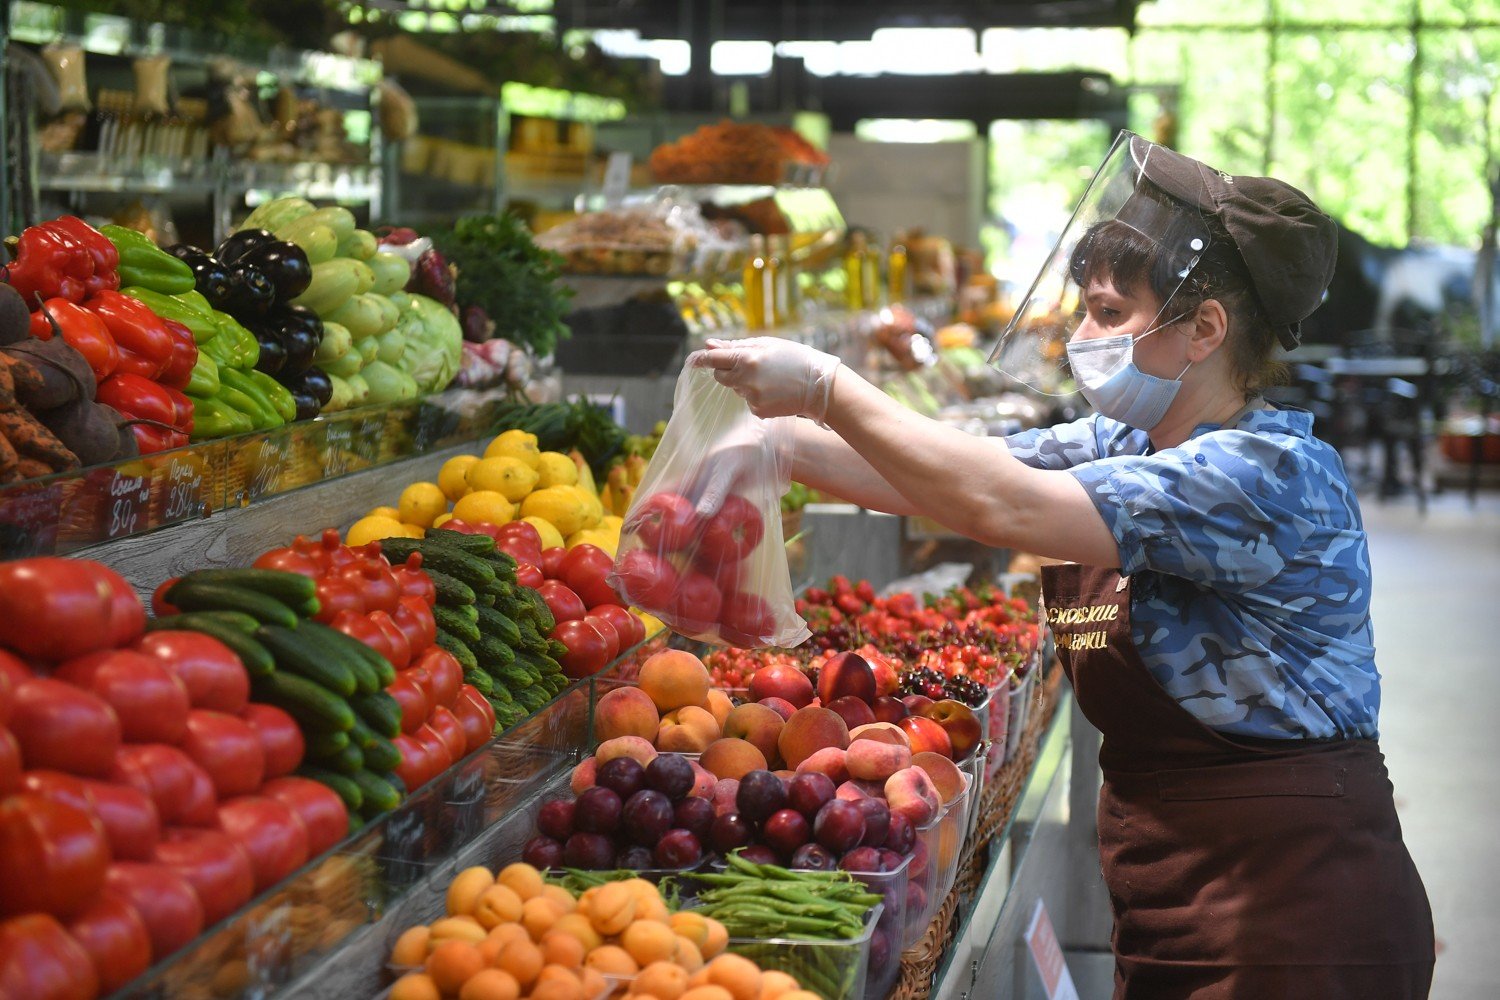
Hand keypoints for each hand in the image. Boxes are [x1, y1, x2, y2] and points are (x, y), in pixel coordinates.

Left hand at [689, 337, 840, 421]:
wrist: (819, 385)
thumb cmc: (794, 358)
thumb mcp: (766, 345)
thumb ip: (735, 347)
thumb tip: (709, 344)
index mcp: (746, 358)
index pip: (713, 359)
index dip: (700, 359)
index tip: (692, 360)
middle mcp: (745, 379)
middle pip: (720, 376)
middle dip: (727, 371)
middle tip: (747, 366)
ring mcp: (751, 397)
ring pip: (736, 389)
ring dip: (745, 383)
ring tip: (771, 378)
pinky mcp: (758, 411)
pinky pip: (749, 402)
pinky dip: (757, 397)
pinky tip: (775, 391)